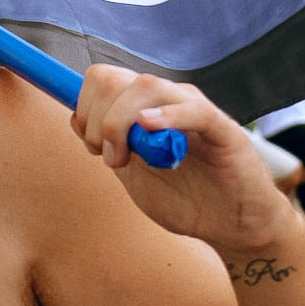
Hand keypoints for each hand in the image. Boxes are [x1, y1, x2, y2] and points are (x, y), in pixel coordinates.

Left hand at [72, 66, 290, 256]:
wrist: (230, 226)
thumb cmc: (186, 199)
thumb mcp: (133, 175)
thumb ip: (107, 147)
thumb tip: (74, 119)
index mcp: (144, 106)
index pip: (102, 79)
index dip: (85, 110)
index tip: (92, 147)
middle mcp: (167, 100)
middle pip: (113, 79)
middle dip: (97, 122)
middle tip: (112, 160)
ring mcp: (193, 109)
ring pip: (145, 86)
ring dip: (120, 124)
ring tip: (127, 159)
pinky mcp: (222, 129)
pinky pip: (193, 110)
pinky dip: (166, 115)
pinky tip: (150, 127)